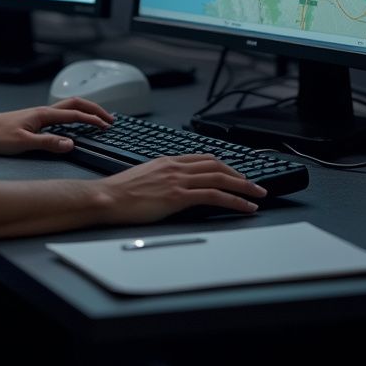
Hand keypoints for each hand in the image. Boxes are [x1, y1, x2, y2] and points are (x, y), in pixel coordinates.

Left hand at [0, 98, 113, 155]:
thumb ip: (47, 143)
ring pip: (70, 106)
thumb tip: (70, 144)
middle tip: (110, 119)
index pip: (75, 114)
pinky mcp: (37, 119)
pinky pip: (63, 113)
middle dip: (95, 110)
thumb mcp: (23, 143)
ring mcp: (41, 114)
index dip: (92, 120)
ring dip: (87, 110)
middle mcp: (45, 111)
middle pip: (76, 104)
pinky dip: (76, 114)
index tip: (106, 126)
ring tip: (99, 118)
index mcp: (44, 115)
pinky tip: (77, 123)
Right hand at [100, 155, 266, 223]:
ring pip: (220, 177)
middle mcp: (175, 166)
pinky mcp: (179, 196)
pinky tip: (245, 206)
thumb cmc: (120, 192)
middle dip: (240, 174)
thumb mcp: (143, 177)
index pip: (202, 158)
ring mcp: (178, 180)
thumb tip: (171, 186)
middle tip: (255, 185)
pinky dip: (235, 200)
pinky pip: (214, 195)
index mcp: (166, 161)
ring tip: (258, 195)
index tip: (236, 173)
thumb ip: (161, 177)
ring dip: (244, 186)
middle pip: (216, 165)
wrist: (107, 197)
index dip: (224, 165)